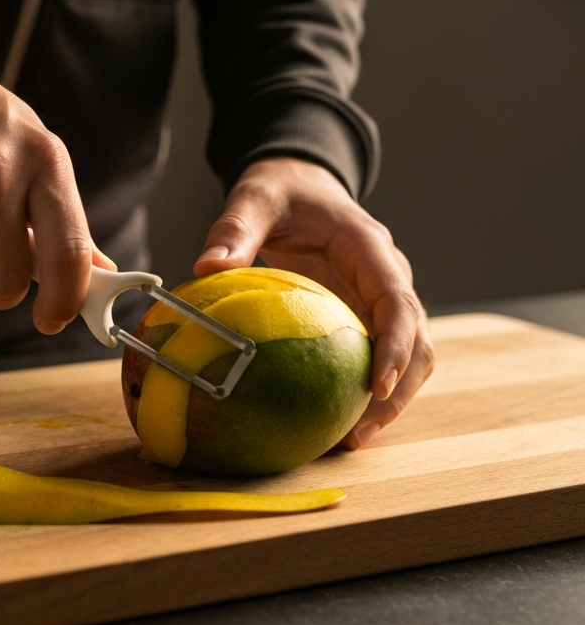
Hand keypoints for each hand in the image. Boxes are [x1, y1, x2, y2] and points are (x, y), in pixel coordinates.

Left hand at [194, 157, 433, 447]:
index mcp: (370, 249)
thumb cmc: (281, 191)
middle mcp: (387, 278)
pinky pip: (375, 356)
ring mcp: (378, 300)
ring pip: (407, 356)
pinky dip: (363, 390)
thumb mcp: (256, 199)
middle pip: (417, 340)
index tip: (377, 386)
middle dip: (398, 390)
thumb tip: (207, 268)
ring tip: (348, 440)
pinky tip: (330, 421)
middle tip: (359, 433)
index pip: (398, 302)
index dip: (395, 346)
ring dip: (388, 400)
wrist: (297, 183)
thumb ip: (235, 229)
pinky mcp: (362, 316)